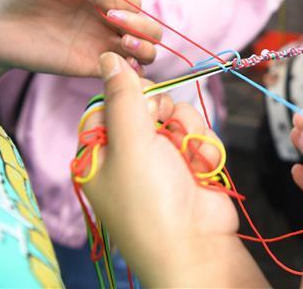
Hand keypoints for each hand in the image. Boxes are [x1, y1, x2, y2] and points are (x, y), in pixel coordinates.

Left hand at [0, 0, 161, 76]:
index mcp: (104, 0)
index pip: (135, 1)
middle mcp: (108, 24)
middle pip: (151, 28)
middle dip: (141, 23)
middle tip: (110, 18)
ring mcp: (101, 47)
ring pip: (146, 52)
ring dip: (144, 46)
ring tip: (124, 41)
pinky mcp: (90, 68)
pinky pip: (123, 73)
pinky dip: (131, 69)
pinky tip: (116, 60)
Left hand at [83, 54, 263, 286]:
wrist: (197, 246)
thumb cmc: (151, 202)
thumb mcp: (130, 144)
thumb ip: (123, 96)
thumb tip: (108, 57)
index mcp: (99, 152)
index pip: (109, 102)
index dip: (130, 94)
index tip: (141, 99)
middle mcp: (128, 153)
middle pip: (147, 103)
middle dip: (164, 114)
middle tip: (164, 132)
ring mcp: (161, 157)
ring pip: (178, 112)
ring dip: (187, 131)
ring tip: (186, 158)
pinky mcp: (190, 160)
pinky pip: (198, 130)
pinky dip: (203, 145)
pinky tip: (201, 168)